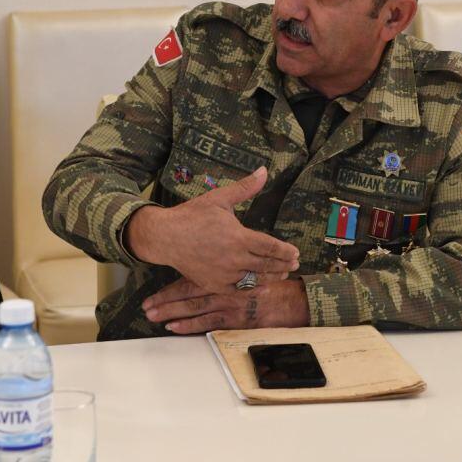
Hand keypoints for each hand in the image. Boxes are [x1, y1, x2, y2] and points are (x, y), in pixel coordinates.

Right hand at [124, 167, 299, 292]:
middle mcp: (234, 259)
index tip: (296, 251)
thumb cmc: (192, 215)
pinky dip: (252, 290)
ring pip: (255, 280)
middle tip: (295, 263)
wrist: (165, 237)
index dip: (285, 251)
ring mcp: (224, 274)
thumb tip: (264, 170)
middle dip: (283, 264)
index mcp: (238, 237)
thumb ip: (245, 187)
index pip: (270, 247)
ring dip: (271, 277)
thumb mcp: (220, 198)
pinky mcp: (214, 284)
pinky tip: (262, 288)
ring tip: (283, 274)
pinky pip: (238, 291)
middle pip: (266, 265)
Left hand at [142, 276, 310, 333]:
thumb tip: (206, 259)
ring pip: (194, 308)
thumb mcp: (249, 265)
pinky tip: (174, 327)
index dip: (171, 283)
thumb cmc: (269, 282)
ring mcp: (228, 304)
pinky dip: (190, 325)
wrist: (290, 300)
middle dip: (165, 300)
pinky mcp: (235, 319)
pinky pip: (208, 323)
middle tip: (146, 307)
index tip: (154, 287)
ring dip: (172, 312)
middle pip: (188, 293)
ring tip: (153, 316)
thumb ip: (228, 263)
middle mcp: (223, 287)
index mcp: (224, 271)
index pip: (192, 277)